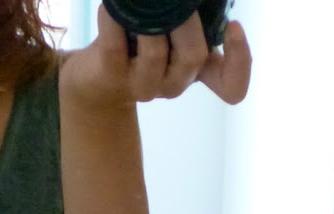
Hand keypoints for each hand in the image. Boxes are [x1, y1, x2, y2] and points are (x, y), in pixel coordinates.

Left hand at [61, 8, 252, 112]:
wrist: (93, 80)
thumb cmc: (139, 43)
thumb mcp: (174, 28)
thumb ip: (191, 13)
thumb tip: (190, 0)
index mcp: (196, 71)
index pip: (231, 86)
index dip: (240, 61)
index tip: (234, 25)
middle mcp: (173, 83)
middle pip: (193, 56)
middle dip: (187, 21)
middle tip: (178, 1)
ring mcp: (142, 86)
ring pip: (155, 53)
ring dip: (151, 20)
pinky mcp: (111, 77)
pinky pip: (114, 45)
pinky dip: (113, 19)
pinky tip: (112, 6)